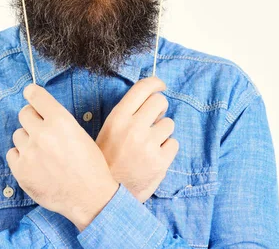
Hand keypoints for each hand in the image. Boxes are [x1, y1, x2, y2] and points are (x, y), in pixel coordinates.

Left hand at [6, 84, 119, 231]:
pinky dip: (21, 156)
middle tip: (39, 128)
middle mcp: (42, 133)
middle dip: (31, 118)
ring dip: (27, 139)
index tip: (30, 92)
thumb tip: (42, 116)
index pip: (37, 97)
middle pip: (24, 114)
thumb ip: (59, 124)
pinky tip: (35, 163)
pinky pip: (12, 154)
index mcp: (61, 121)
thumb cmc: (90, 165)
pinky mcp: (20, 170)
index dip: (32, 93)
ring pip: (18, 135)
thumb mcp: (80, 135)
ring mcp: (29, 152)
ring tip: (41, 151)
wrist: (88, 195)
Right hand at [95, 76, 178, 202]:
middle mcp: (133, 128)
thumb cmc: (107, 159)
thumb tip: (151, 96)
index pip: (143, 88)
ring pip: (169, 124)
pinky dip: (167, 149)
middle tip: (153, 121)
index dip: (155, 83)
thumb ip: (127, 113)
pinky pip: (174, 143)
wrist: (104, 196)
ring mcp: (148, 145)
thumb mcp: (109, 130)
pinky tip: (154, 157)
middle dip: (159, 109)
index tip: (160, 86)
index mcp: (118, 118)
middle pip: (160, 102)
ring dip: (163, 132)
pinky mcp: (160, 162)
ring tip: (149, 144)